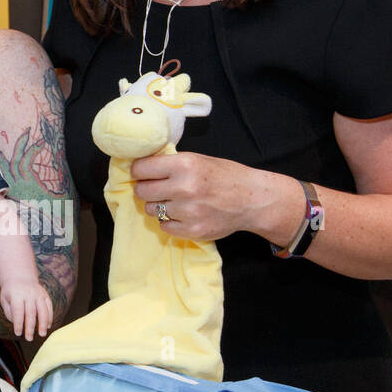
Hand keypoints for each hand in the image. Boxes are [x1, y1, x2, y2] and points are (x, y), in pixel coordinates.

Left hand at [0, 281, 52, 341]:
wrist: (20, 277)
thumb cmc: (10, 292)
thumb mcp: (5, 300)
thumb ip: (10, 312)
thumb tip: (18, 323)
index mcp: (16, 294)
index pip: (18, 311)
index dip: (18, 323)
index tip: (18, 333)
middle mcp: (29, 294)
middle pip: (31, 312)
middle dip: (30, 327)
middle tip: (29, 338)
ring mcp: (38, 293)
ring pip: (43, 309)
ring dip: (43, 323)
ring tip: (42, 334)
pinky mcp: (45, 295)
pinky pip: (49, 306)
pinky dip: (49, 317)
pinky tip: (48, 326)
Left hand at [131, 150, 283, 242]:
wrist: (252, 199)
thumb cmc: (225, 176)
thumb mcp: (199, 160)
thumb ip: (172, 164)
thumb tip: (140, 168)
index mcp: (184, 165)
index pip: (141, 169)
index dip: (139, 171)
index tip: (143, 173)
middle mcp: (184, 188)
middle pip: (142, 191)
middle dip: (147, 189)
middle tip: (157, 188)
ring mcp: (188, 211)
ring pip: (151, 210)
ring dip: (158, 206)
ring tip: (175, 201)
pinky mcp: (192, 230)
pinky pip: (164, 226)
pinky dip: (170, 221)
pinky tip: (183, 214)